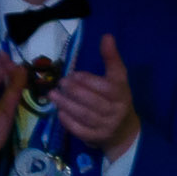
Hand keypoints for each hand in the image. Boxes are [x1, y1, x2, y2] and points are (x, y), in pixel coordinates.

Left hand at [52, 36, 139, 163]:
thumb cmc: (117, 99)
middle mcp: (116, 111)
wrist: (124, 131)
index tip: (73, 74)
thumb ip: (111, 58)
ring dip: (66, 104)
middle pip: (93, 101)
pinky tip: (59, 112)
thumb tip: (106, 36)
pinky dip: (68, 121)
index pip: (106, 87)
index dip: (88, 80)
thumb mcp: (118, 79)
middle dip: (74, 91)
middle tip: (60, 83)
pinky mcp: (96, 138)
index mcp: (122, 94)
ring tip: (52, 95)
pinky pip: (80, 130)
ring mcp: (106, 126)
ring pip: (84, 115)